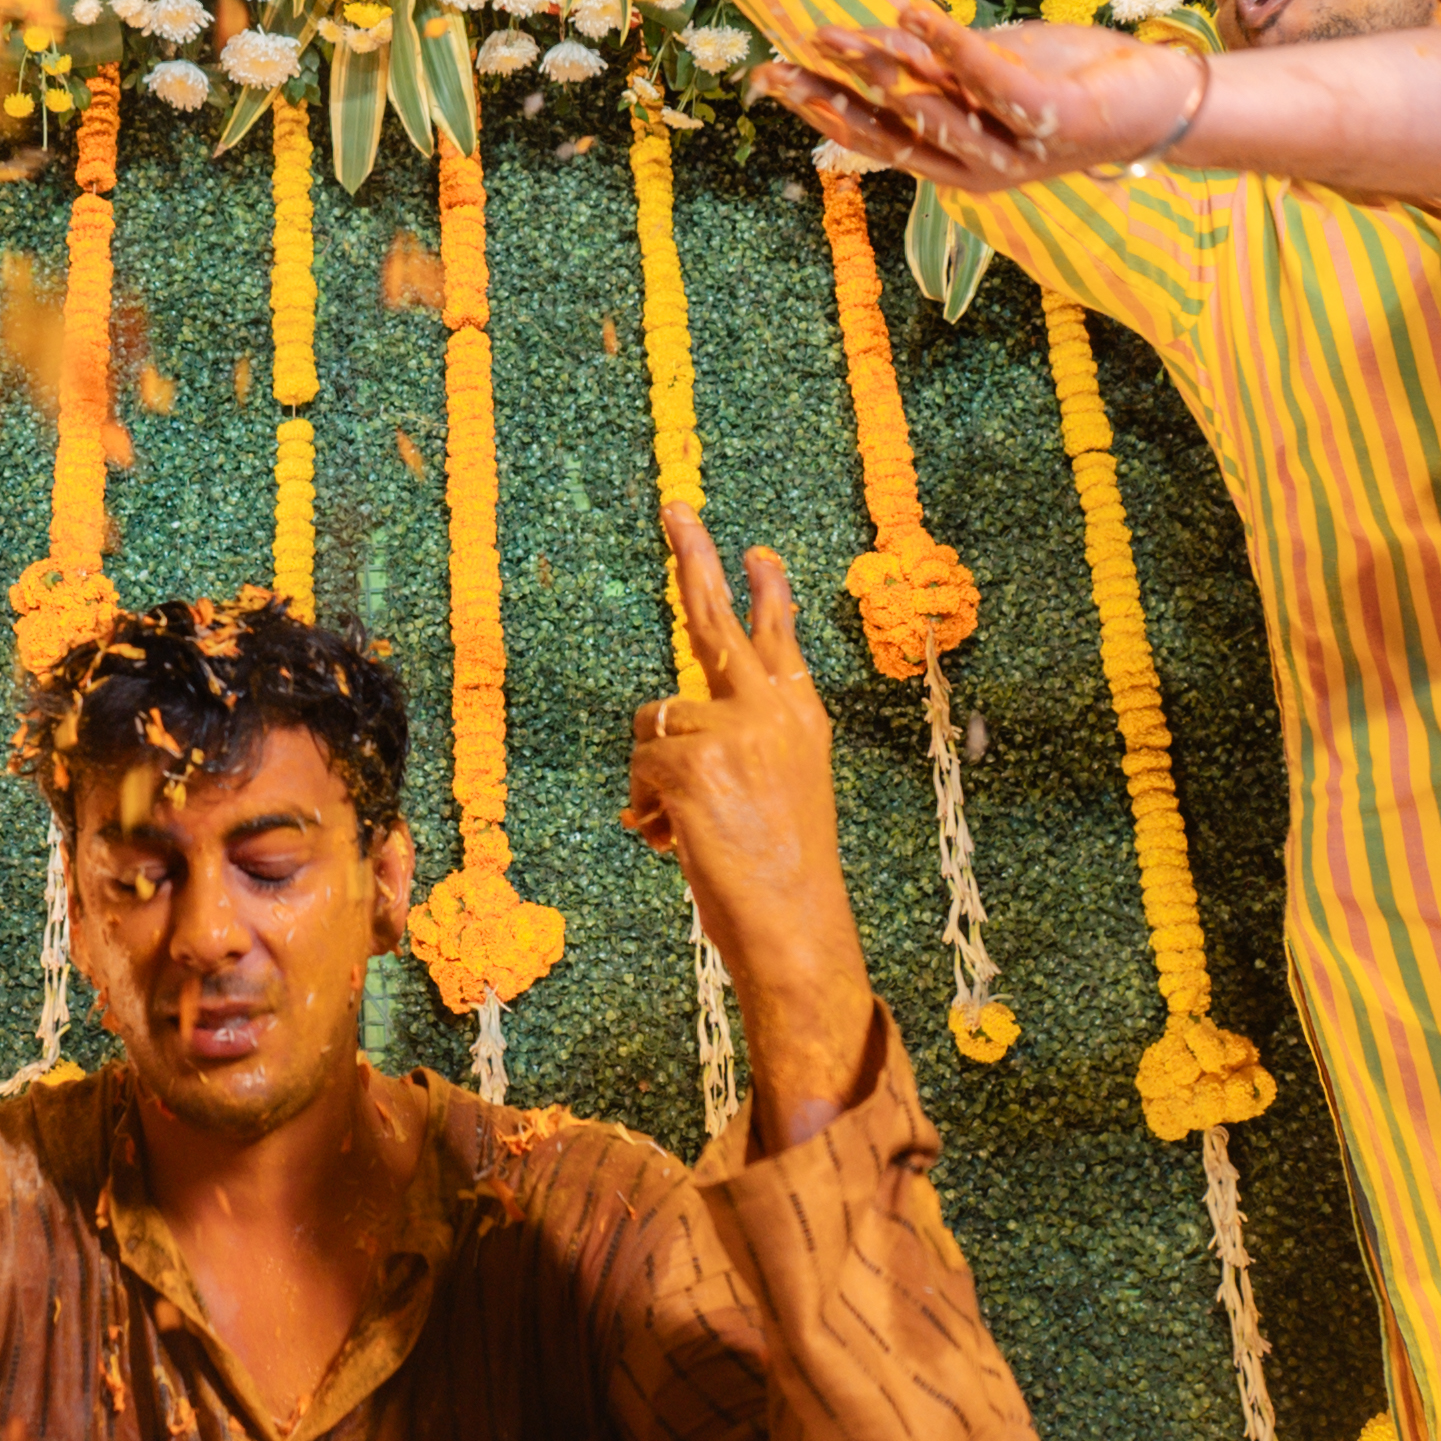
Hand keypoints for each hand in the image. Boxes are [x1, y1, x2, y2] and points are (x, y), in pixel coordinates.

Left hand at [621, 505, 880, 1138]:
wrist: (798, 931)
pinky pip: (638, 768)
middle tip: (674, 508)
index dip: (766, 595)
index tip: (757, 551)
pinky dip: (644, 812)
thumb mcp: (778, 801)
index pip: (781, 642)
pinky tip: (676, 844)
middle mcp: (772, 711)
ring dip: (652, 780)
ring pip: (653, 723)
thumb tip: (657, 755)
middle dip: (695, 560)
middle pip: (716, 621)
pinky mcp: (692, 760)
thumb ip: (731, 757)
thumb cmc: (783, 882)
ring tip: (686, 832)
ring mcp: (732, 730)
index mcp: (802, 721)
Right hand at [757, 8, 1199, 195]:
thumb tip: (873, 36)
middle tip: (780, 68)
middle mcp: (977, 169)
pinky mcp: (1048, 120)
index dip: (820, 108)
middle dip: (831, 100)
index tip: (770, 76)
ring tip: (837, 36)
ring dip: (883, 72)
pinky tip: (913, 14)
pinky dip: (950, 46)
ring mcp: (1013, 150)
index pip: (874, 137)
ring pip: (933, 114)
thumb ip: (938, 65)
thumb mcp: (992, 69)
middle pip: (890, 136)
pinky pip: (990, 80)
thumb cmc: (1071, 81)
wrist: (1162, 102)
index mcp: (956, 160)